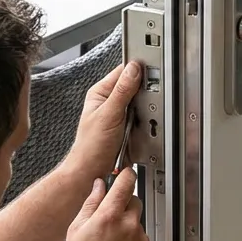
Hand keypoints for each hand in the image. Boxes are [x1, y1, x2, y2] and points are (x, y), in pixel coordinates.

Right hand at [63, 169, 152, 240]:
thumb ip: (90, 204)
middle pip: (133, 200)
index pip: (126, 182)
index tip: (124, 174)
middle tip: (107, 218)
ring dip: (126, 224)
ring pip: (136, 220)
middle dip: (122, 204)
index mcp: (109, 216)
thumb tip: (98, 186)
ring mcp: (140, 239)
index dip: (125, 175)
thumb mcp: (76, 230)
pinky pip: (141, 237)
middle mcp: (129, 225)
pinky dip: (132, 240)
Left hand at [67, 62, 142, 179]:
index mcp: (101, 92)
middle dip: (143, 94)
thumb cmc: (91, 145)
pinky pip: (143, 118)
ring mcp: (120, 113)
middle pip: (135, 87)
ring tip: (138, 121)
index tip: (150, 73)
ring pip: (141, 103)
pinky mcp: (128, 126)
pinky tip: (140, 128)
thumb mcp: (108, 114)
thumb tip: (133, 69)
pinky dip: (145, 122)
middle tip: (144, 103)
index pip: (123, 71)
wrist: (92, 170)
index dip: (137, 71)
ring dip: (144, 110)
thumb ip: (122, 91)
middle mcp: (110, 101)